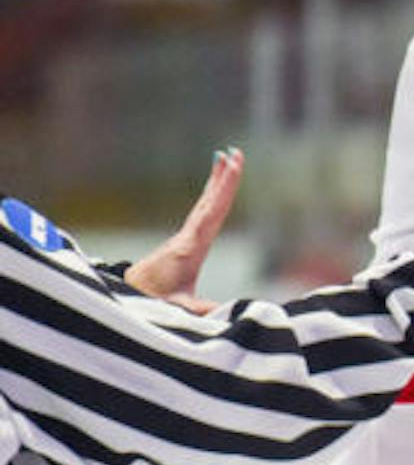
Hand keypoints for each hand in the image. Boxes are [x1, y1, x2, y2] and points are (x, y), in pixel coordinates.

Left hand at [126, 147, 244, 312]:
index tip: (234, 164)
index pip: (213, 212)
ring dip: (216, 184)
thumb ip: (205, 309)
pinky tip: (213, 197)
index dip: (225, 188)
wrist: (125, 303)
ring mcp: (182, 241)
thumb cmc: (153, 305)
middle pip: (209, 202)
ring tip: (225, 161)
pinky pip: (199, 216)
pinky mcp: (180, 247)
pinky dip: (209, 200)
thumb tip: (236, 313)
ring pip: (203, 206)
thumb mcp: (180, 309)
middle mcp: (186, 239)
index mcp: (190, 248)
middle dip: (222, 177)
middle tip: (234, 151)